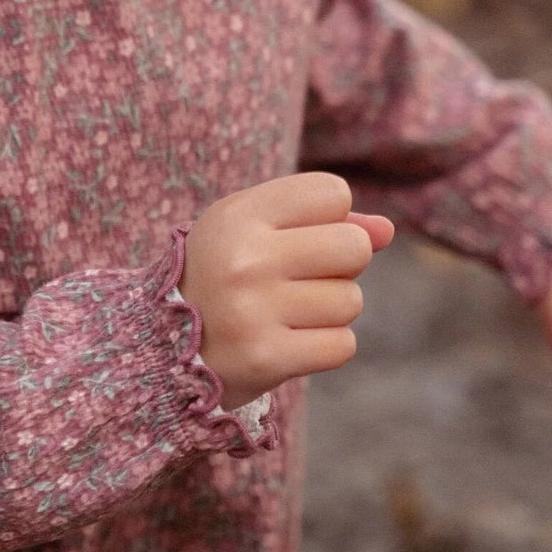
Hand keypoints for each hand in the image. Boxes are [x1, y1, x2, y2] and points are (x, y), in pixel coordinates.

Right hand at [178, 172, 393, 410]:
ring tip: (287, 312)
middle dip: (342, 264)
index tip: (297, 234)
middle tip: (302, 277)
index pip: (333, 193)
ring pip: (350, 300)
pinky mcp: (266, 359)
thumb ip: (323, 220)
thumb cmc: (224, 273)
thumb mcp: (256, 229)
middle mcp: (245, 259)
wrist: (165, 346)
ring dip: (331, 309)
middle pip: (354, 248)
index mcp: (239, 215)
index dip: (330, 216)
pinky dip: (327, 346)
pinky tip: (291, 342)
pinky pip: (342, 345)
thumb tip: (387, 231)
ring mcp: (253, 311)